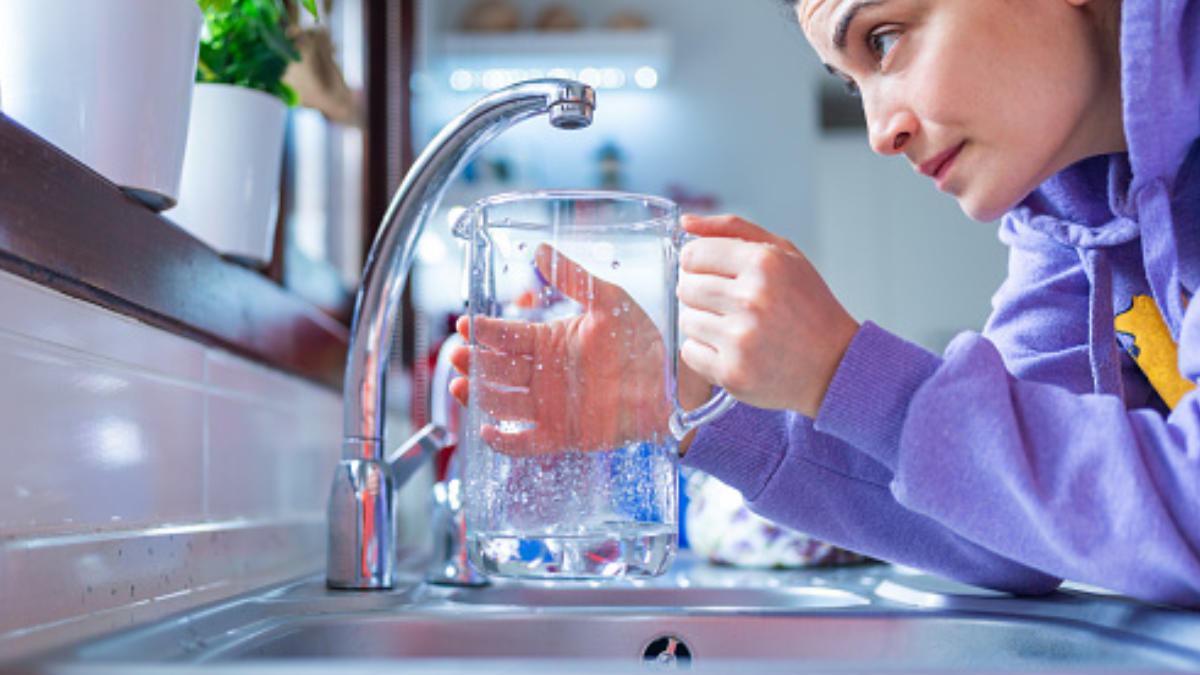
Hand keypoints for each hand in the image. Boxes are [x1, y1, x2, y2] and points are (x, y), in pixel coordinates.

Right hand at [449, 244, 670, 455]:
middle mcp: (541, 374)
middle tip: (458, 356)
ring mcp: (548, 405)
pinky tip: (487, 431)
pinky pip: (525, 442)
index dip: (483, 331)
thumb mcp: (608, 301)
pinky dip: (505, 441)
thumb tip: (540, 249)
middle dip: (473, 363)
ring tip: (460, 387)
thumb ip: (574, 278)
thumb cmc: (641, 340)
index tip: (465, 324)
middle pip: (496, 370)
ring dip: (479, 396)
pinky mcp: (561, 435)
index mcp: (547, 341)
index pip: (505, 336)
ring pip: (502, 403)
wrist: (670, 384)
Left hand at [676, 214, 858, 417]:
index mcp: (764, 263)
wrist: (835, 364)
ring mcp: (741, 339)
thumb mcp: (784, 254)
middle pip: (686, 288)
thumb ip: (733, 230)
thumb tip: (686, 222)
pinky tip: (734, 350)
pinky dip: (706, 352)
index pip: (693, 255)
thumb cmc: (809, 306)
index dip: (699, 264)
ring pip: (686, 321)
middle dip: (703, 295)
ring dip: (705, 324)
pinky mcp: (732, 372)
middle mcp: (751, 299)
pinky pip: (689, 353)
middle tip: (732, 306)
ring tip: (737, 329)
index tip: (713, 274)